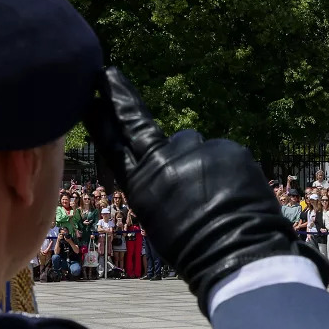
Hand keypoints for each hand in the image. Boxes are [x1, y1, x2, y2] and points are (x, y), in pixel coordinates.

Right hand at [86, 67, 328, 314]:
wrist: (235, 253)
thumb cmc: (196, 250)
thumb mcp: (162, 219)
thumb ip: (162, 184)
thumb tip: (176, 168)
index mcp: (142, 186)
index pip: (115, 144)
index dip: (103, 118)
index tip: (92, 92)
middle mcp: (163, 162)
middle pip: (146, 129)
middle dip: (122, 98)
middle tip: (108, 75)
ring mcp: (196, 151)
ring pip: (197, 147)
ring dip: (204, 162)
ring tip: (219, 196)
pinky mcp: (227, 148)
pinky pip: (226, 154)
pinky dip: (231, 169)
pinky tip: (237, 194)